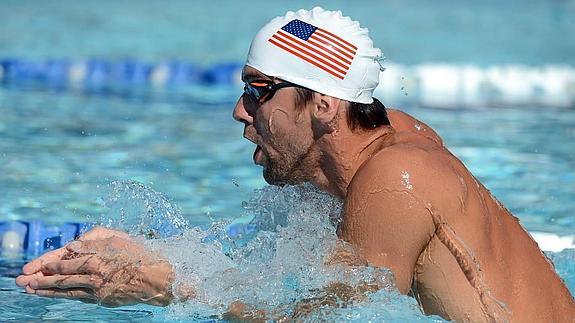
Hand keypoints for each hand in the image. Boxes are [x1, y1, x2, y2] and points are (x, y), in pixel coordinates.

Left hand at [15, 227, 173, 306]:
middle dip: (39, 279)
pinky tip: (54, 295)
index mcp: (97, 259)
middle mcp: (94, 276)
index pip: (65, 261)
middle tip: (21, 280)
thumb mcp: (118, 238)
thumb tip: (72, 245)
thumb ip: (94, 240)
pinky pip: (78, 297)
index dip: (48, 264)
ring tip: (30, 290)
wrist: (159, 278)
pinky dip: (63, 296)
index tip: (35, 265)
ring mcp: (98, 290)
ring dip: (46, 290)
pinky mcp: (103, 299)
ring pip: (66, 290)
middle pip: (60, 278)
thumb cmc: (140, 254)